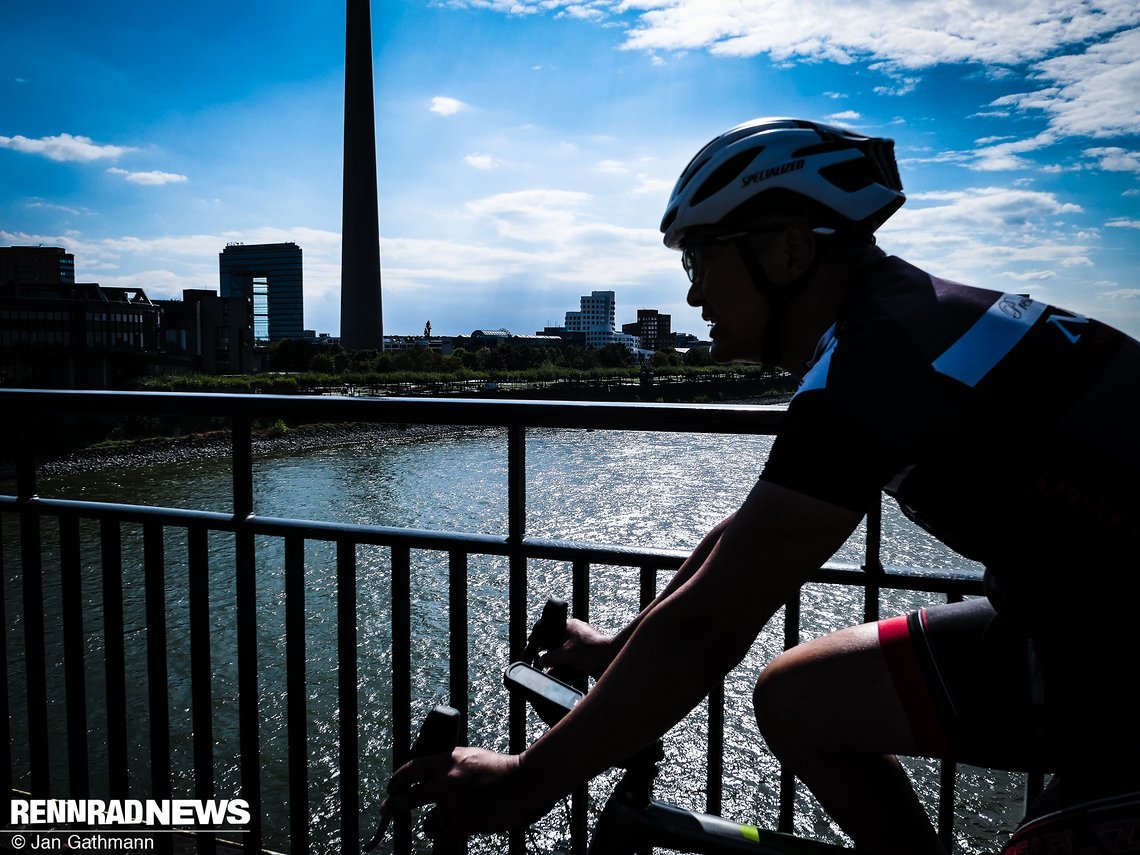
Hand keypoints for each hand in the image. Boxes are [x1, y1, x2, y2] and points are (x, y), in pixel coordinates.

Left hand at [381, 747, 551, 845]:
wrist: (525, 781)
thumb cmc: (501, 770)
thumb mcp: (472, 757)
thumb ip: (452, 765)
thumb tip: (431, 777)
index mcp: (449, 759)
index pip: (412, 768)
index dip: (397, 780)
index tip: (391, 787)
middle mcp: (449, 779)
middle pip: (410, 798)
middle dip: (396, 806)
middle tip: (389, 809)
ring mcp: (457, 802)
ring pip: (428, 824)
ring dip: (431, 828)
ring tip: (439, 829)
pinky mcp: (467, 821)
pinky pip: (443, 839)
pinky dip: (441, 843)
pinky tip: (444, 842)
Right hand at [539, 618, 614, 677]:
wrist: (614, 659)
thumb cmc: (594, 650)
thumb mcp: (567, 653)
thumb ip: (551, 657)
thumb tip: (542, 660)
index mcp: (570, 626)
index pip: (551, 628)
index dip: (541, 638)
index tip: (534, 646)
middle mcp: (576, 634)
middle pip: (557, 645)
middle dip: (550, 655)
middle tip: (543, 663)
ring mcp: (582, 646)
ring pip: (565, 656)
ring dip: (559, 665)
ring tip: (552, 673)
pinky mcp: (588, 657)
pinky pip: (573, 664)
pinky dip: (568, 671)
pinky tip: (563, 677)